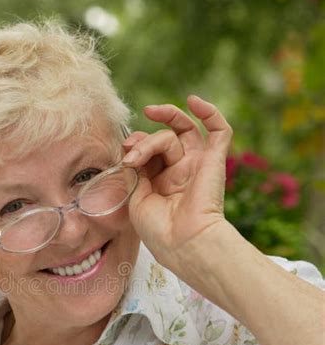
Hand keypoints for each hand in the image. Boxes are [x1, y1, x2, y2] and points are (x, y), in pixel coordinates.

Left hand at [122, 95, 232, 266]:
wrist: (183, 243)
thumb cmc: (159, 230)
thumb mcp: (135, 197)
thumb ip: (134, 170)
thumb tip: (131, 147)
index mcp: (162, 182)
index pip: (150, 150)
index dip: (136, 145)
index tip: (125, 154)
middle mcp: (180, 171)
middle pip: (163, 139)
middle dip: (144, 139)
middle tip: (131, 151)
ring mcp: (197, 164)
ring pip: (180, 132)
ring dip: (161, 128)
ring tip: (145, 138)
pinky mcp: (215, 161)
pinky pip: (219, 130)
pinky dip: (209, 112)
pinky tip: (194, 101)